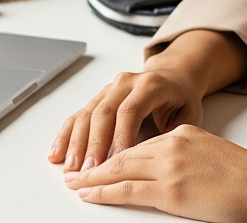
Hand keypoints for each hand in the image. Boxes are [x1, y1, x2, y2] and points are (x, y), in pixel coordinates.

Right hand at [48, 30, 246, 171]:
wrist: (173, 76)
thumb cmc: (181, 99)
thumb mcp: (189, 114)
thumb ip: (174, 132)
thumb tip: (156, 157)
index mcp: (150, 85)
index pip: (131, 109)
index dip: (121, 135)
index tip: (115, 160)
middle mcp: (125, 83)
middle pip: (104, 112)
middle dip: (94, 144)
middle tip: (89, 170)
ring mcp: (109, 89)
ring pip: (87, 114)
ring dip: (77, 143)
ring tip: (71, 167)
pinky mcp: (98, 98)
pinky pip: (78, 115)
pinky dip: (66, 135)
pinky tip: (57, 152)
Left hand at [64, 124, 246, 222]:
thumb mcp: (215, 159)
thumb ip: (190, 160)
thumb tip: (175, 175)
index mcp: (186, 134)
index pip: (141, 142)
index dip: (116, 150)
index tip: (100, 157)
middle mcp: (175, 144)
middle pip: (124, 152)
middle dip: (96, 159)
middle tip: (74, 166)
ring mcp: (171, 166)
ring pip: (119, 168)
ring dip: (92, 175)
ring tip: (73, 180)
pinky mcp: (171, 190)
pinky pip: (127, 190)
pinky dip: (103, 192)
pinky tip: (88, 193)